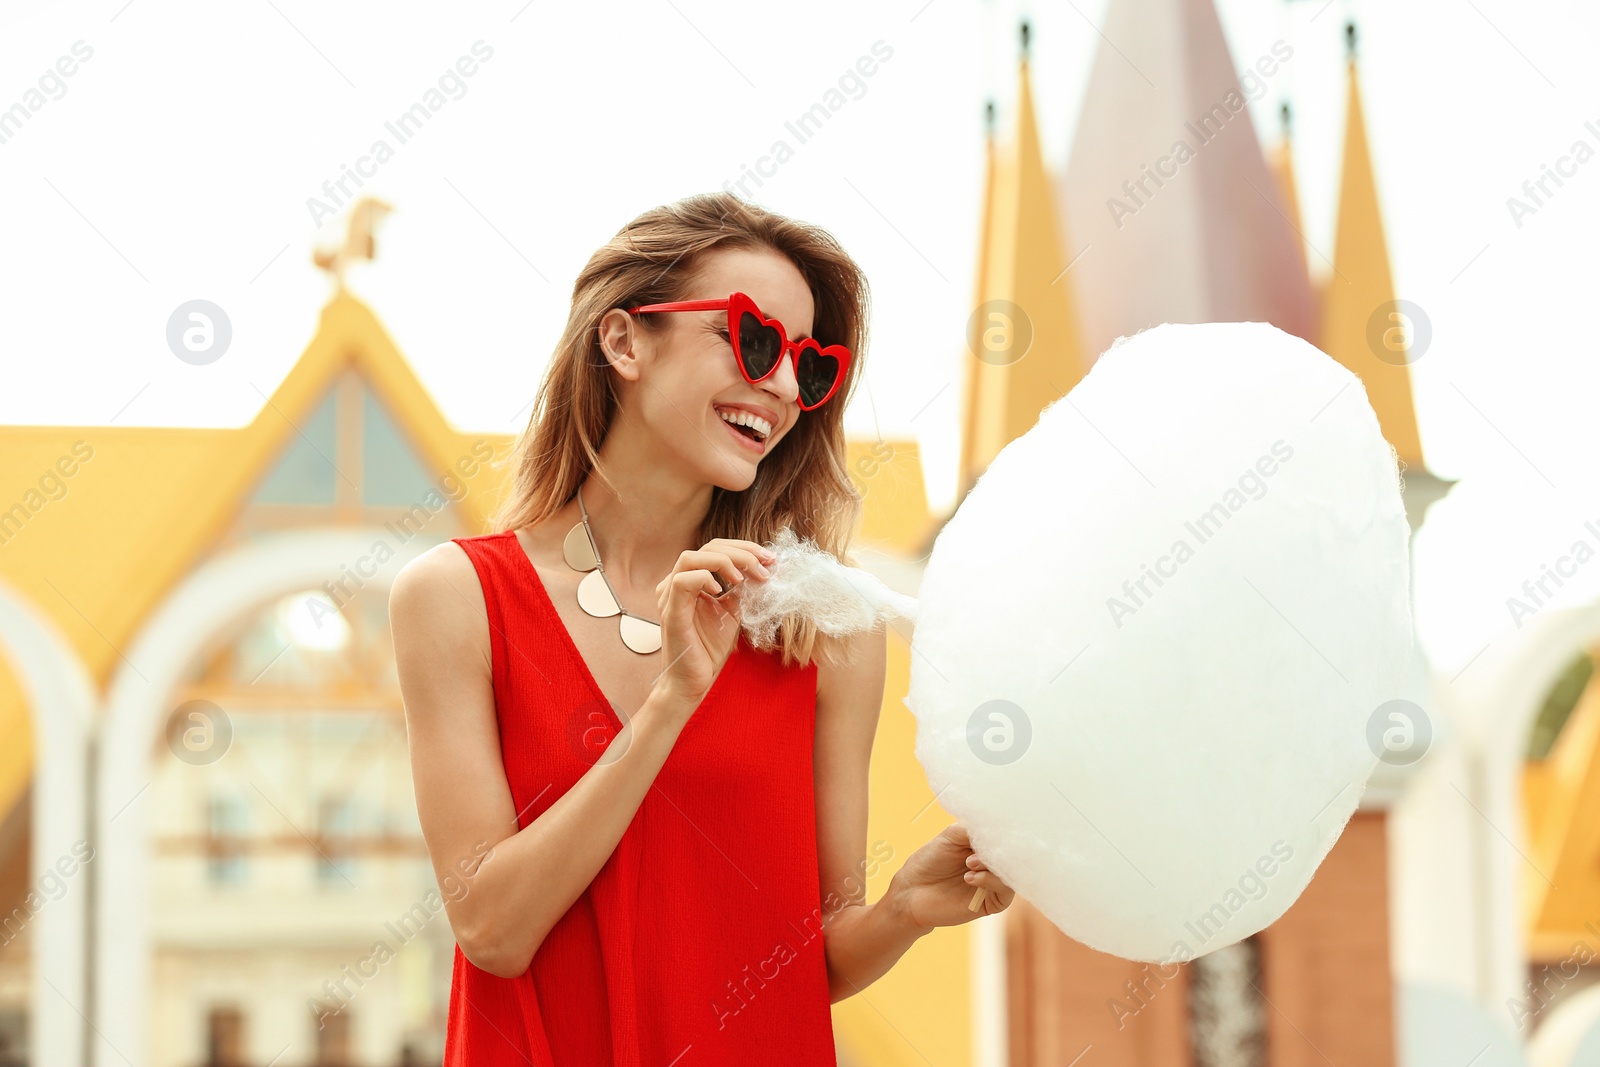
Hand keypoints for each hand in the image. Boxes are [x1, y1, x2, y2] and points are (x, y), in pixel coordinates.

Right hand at [652, 538, 774, 706]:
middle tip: (765, 565)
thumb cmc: (708, 649)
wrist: (693, 681)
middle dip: (741, 552)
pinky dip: (704, 578)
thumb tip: (762, 569)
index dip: (744, 549)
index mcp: (690, 580)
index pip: (715, 549)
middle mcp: (676, 583)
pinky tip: (722, 590)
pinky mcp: (670, 611)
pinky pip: (682, 581)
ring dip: (724, 561)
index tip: (770, 559)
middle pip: (707, 548)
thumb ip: (740, 590)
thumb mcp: (732, 612)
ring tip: (744, 577)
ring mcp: (670, 596)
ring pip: (691, 558)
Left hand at [890, 823, 1014, 930]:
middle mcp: (992, 863)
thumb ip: (973, 829)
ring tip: (969, 863)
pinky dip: (990, 880)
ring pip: (1011, 871)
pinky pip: (1005, 890)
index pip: (1005, 836)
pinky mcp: (991, 902)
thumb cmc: (929, 861)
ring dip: (992, 865)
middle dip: (997, 849)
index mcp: (985, 845)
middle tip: (976, 850)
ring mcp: (993, 882)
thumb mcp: (951, 836)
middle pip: (1011, 854)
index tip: (993, 829)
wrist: (912, 892)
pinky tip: (969, 878)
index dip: (1001, 832)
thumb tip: (996, 826)